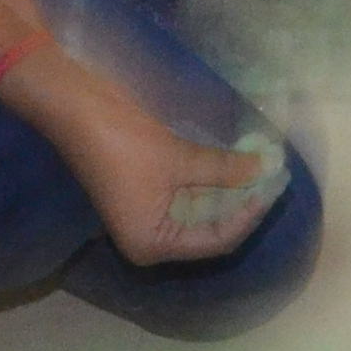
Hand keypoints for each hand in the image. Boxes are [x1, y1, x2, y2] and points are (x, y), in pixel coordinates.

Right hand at [3, 47, 288, 268]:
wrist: (73, 106)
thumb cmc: (122, 140)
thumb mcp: (179, 158)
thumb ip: (224, 169)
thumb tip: (264, 169)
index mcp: (152, 245)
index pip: (217, 239)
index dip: (250, 212)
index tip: (276, 183)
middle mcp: (147, 241)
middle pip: (209, 229)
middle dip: (241, 201)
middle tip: (274, 175)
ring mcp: (143, 218)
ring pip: (199, 211)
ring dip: (227, 190)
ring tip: (259, 168)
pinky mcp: (142, 195)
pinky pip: (185, 197)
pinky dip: (208, 182)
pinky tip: (232, 165)